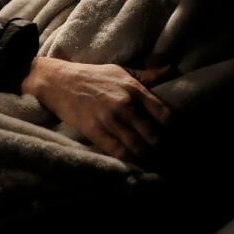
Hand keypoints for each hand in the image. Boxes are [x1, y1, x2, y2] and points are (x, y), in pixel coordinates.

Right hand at [21, 57, 171, 162]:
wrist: (59, 82)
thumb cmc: (93, 76)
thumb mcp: (121, 71)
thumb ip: (148, 74)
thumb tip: (172, 68)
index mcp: (133, 88)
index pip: (164, 113)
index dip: (172, 129)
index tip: (175, 136)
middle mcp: (124, 105)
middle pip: (153, 135)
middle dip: (162, 148)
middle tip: (166, 155)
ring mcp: (109, 120)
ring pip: (137, 147)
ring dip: (148, 158)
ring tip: (154, 164)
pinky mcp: (95, 132)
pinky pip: (117, 152)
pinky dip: (129, 161)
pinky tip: (135, 165)